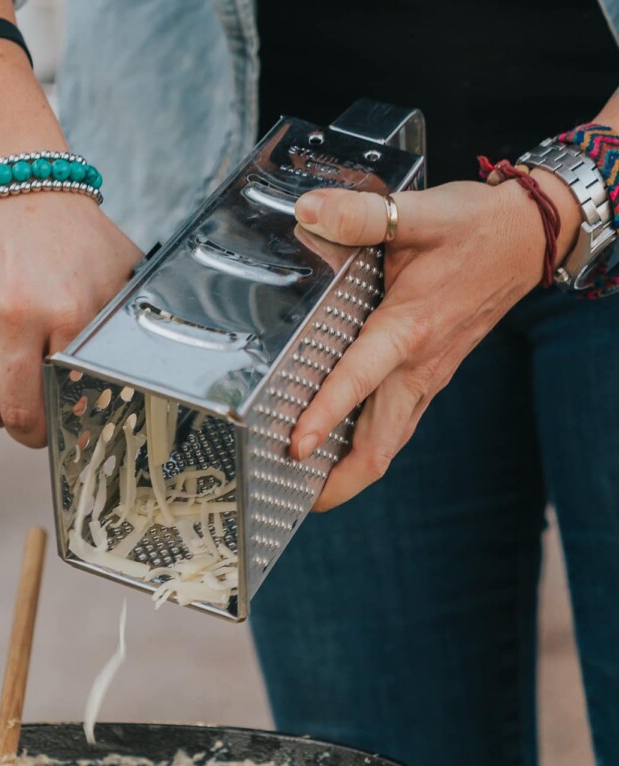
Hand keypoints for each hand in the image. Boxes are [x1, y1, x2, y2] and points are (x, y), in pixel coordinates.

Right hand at [0, 191, 142, 447]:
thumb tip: (126, 380)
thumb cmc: (71, 232)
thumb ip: (121, 326)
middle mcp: (21, 315)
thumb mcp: (117, 273)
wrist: (13, 178)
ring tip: (2, 410)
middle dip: (28, 433)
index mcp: (71, 312)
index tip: (64, 425)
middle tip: (33, 430)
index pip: (64, 398)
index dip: (63, 424)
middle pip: (17, 412)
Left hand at [290, 176, 580, 509]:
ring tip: (308, 488)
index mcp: (408, 329)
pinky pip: (396, 427)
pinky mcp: (431, 378)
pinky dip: (368, 448)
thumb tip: (310, 211)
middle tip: (294, 496)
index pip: (359, 380)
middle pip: (378, 448)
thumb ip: (363, 215)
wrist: (529, 240)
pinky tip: (340, 447)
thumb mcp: (421, 212)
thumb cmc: (477, 228)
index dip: (324, 415)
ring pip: (388, 445)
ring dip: (352, 473)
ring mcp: (427, 379)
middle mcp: (418, 367)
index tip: (295, 447)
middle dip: (338, 482)